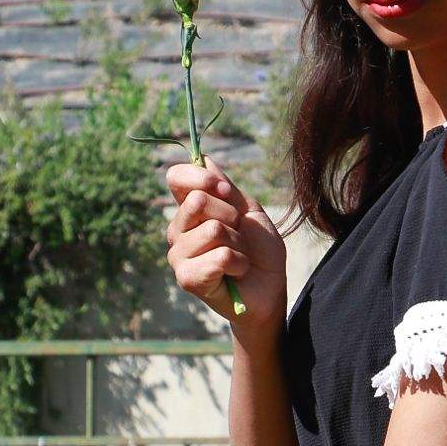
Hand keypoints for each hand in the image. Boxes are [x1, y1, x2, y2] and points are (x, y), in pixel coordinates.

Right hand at [164, 160, 286, 336]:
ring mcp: (178, 254)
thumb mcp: (249, 212)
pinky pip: (218, 256)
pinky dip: (238, 262)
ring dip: (238, 243)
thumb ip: (226, 189)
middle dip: (231, 215)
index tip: (226, 190)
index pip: (176, 177)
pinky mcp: (186, 278)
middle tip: (240, 233)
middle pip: (197, 201)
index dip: (201, 177)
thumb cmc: (259, 250)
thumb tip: (203, 158)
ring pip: (213, 230)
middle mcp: (178, 229)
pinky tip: (236, 272)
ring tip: (239, 256)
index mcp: (190, 209)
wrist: (270, 287)